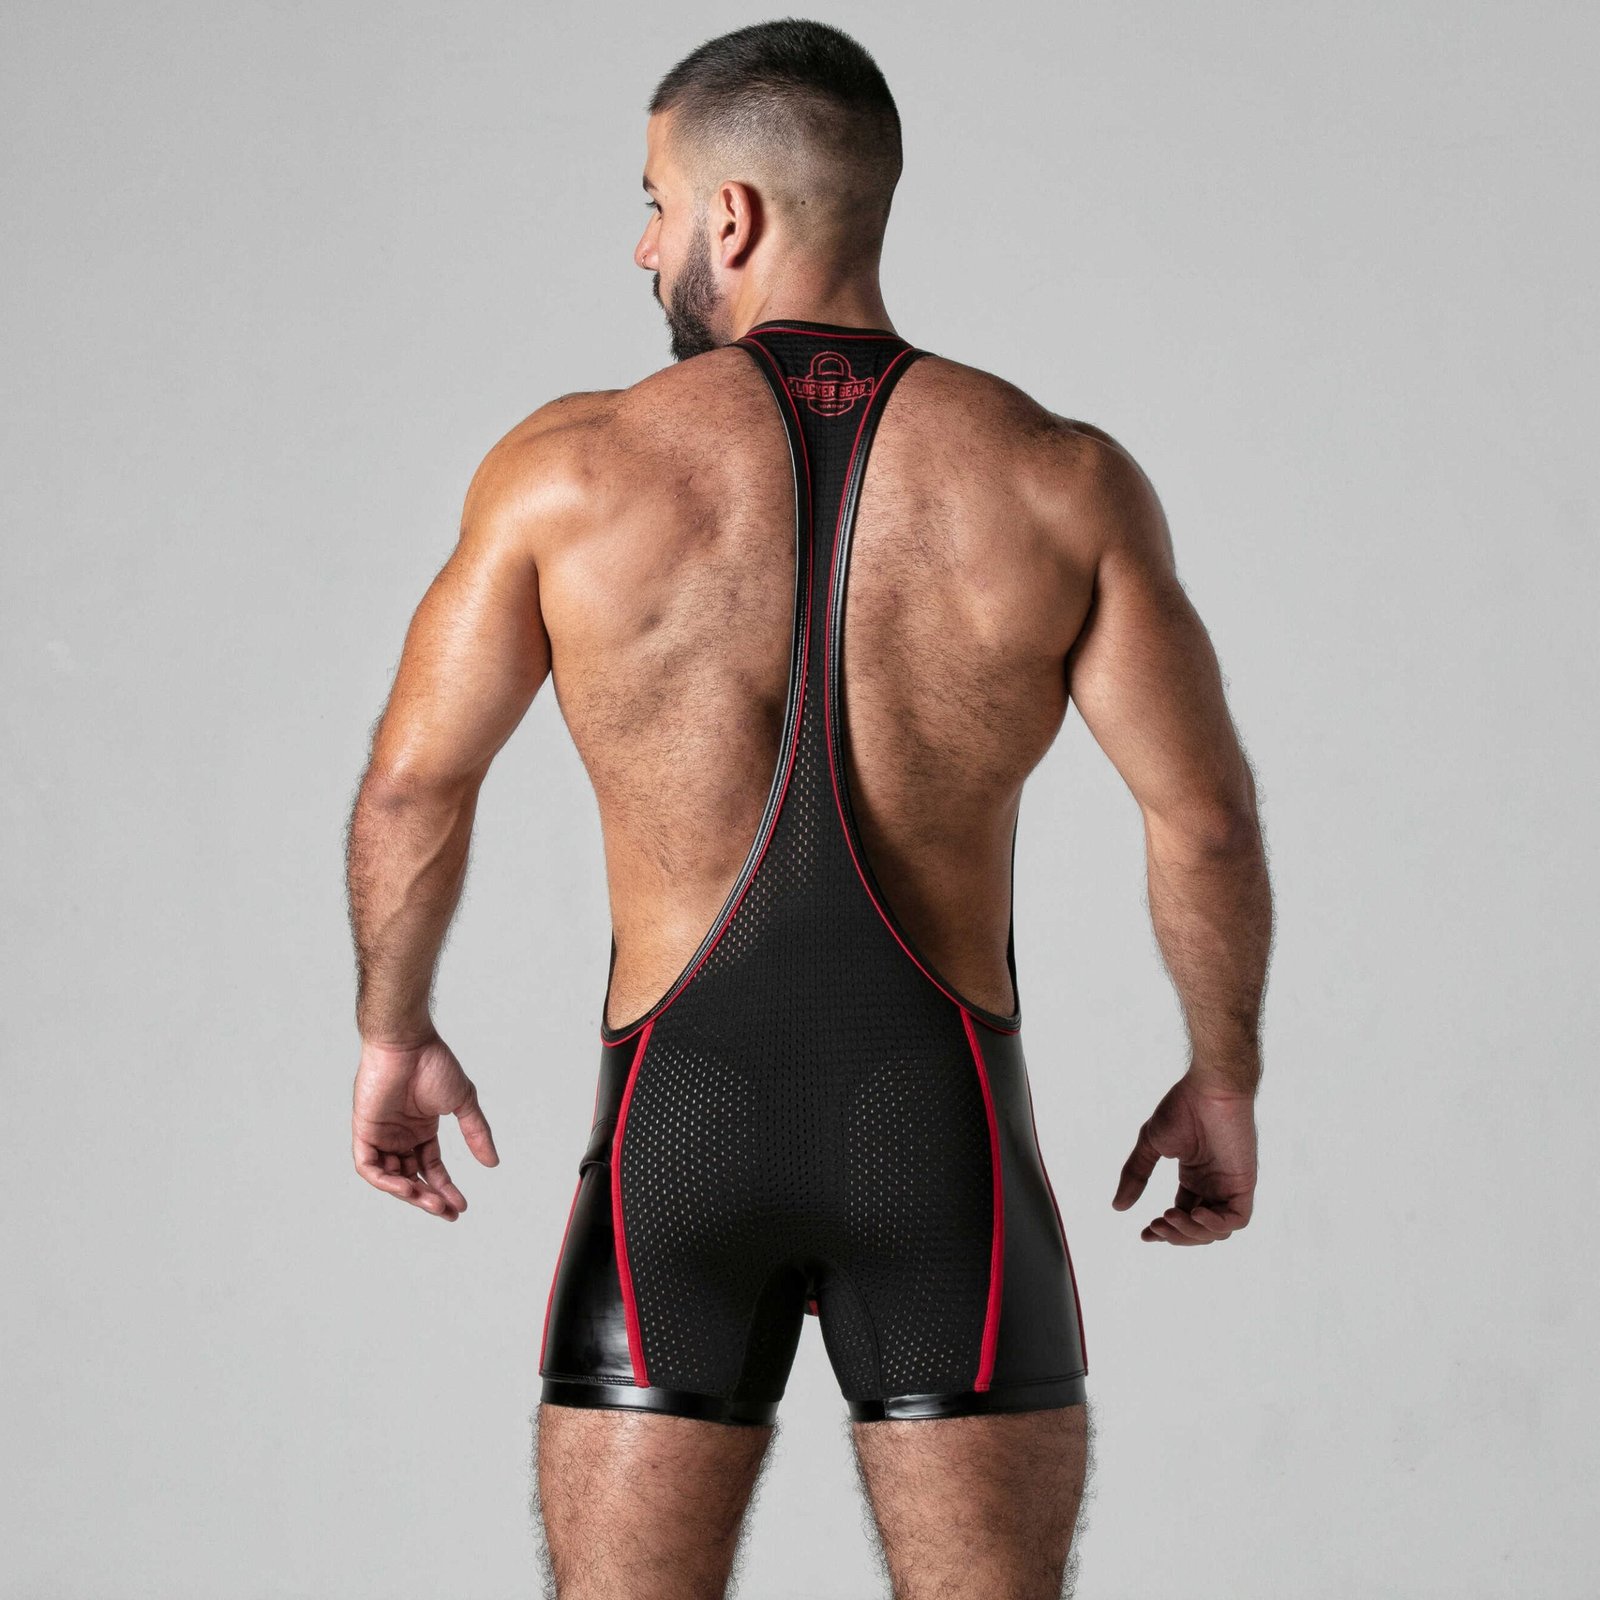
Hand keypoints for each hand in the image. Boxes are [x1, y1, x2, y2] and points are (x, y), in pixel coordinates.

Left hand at [351, 1031, 498, 1220]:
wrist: (409, 1044)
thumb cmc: (434, 1064)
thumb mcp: (462, 1103)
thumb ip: (476, 1132)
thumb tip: (492, 1163)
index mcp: (421, 1130)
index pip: (431, 1168)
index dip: (445, 1188)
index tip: (461, 1206)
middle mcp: (399, 1136)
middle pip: (412, 1178)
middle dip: (429, 1198)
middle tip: (448, 1212)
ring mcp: (381, 1134)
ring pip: (390, 1177)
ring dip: (410, 1193)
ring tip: (432, 1202)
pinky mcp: (364, 1131)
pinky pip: (369, 1167)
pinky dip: (386, 1181)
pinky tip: (408, 1187)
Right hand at [1112, 1071, 1256, 1243]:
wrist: (1209, 1089)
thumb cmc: (1183, 1108)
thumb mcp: (1151, 1145)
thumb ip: (1136, 1175)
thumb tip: (1117, 1207)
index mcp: (1195, 1176)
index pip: (1182, 1214)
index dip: (1166, 1231)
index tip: (1145, 1234)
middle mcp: (1213, 1184)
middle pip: (1198, 1228)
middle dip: (1176, 1234)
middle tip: (1156, 1225)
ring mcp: (1230, 1185)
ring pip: (1216, 1230)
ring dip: (1191, 1232)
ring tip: (1170, 1216)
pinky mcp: (1244, 1183)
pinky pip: (1237, 1219)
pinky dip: (1215, 1225)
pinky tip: (1195, 1213)